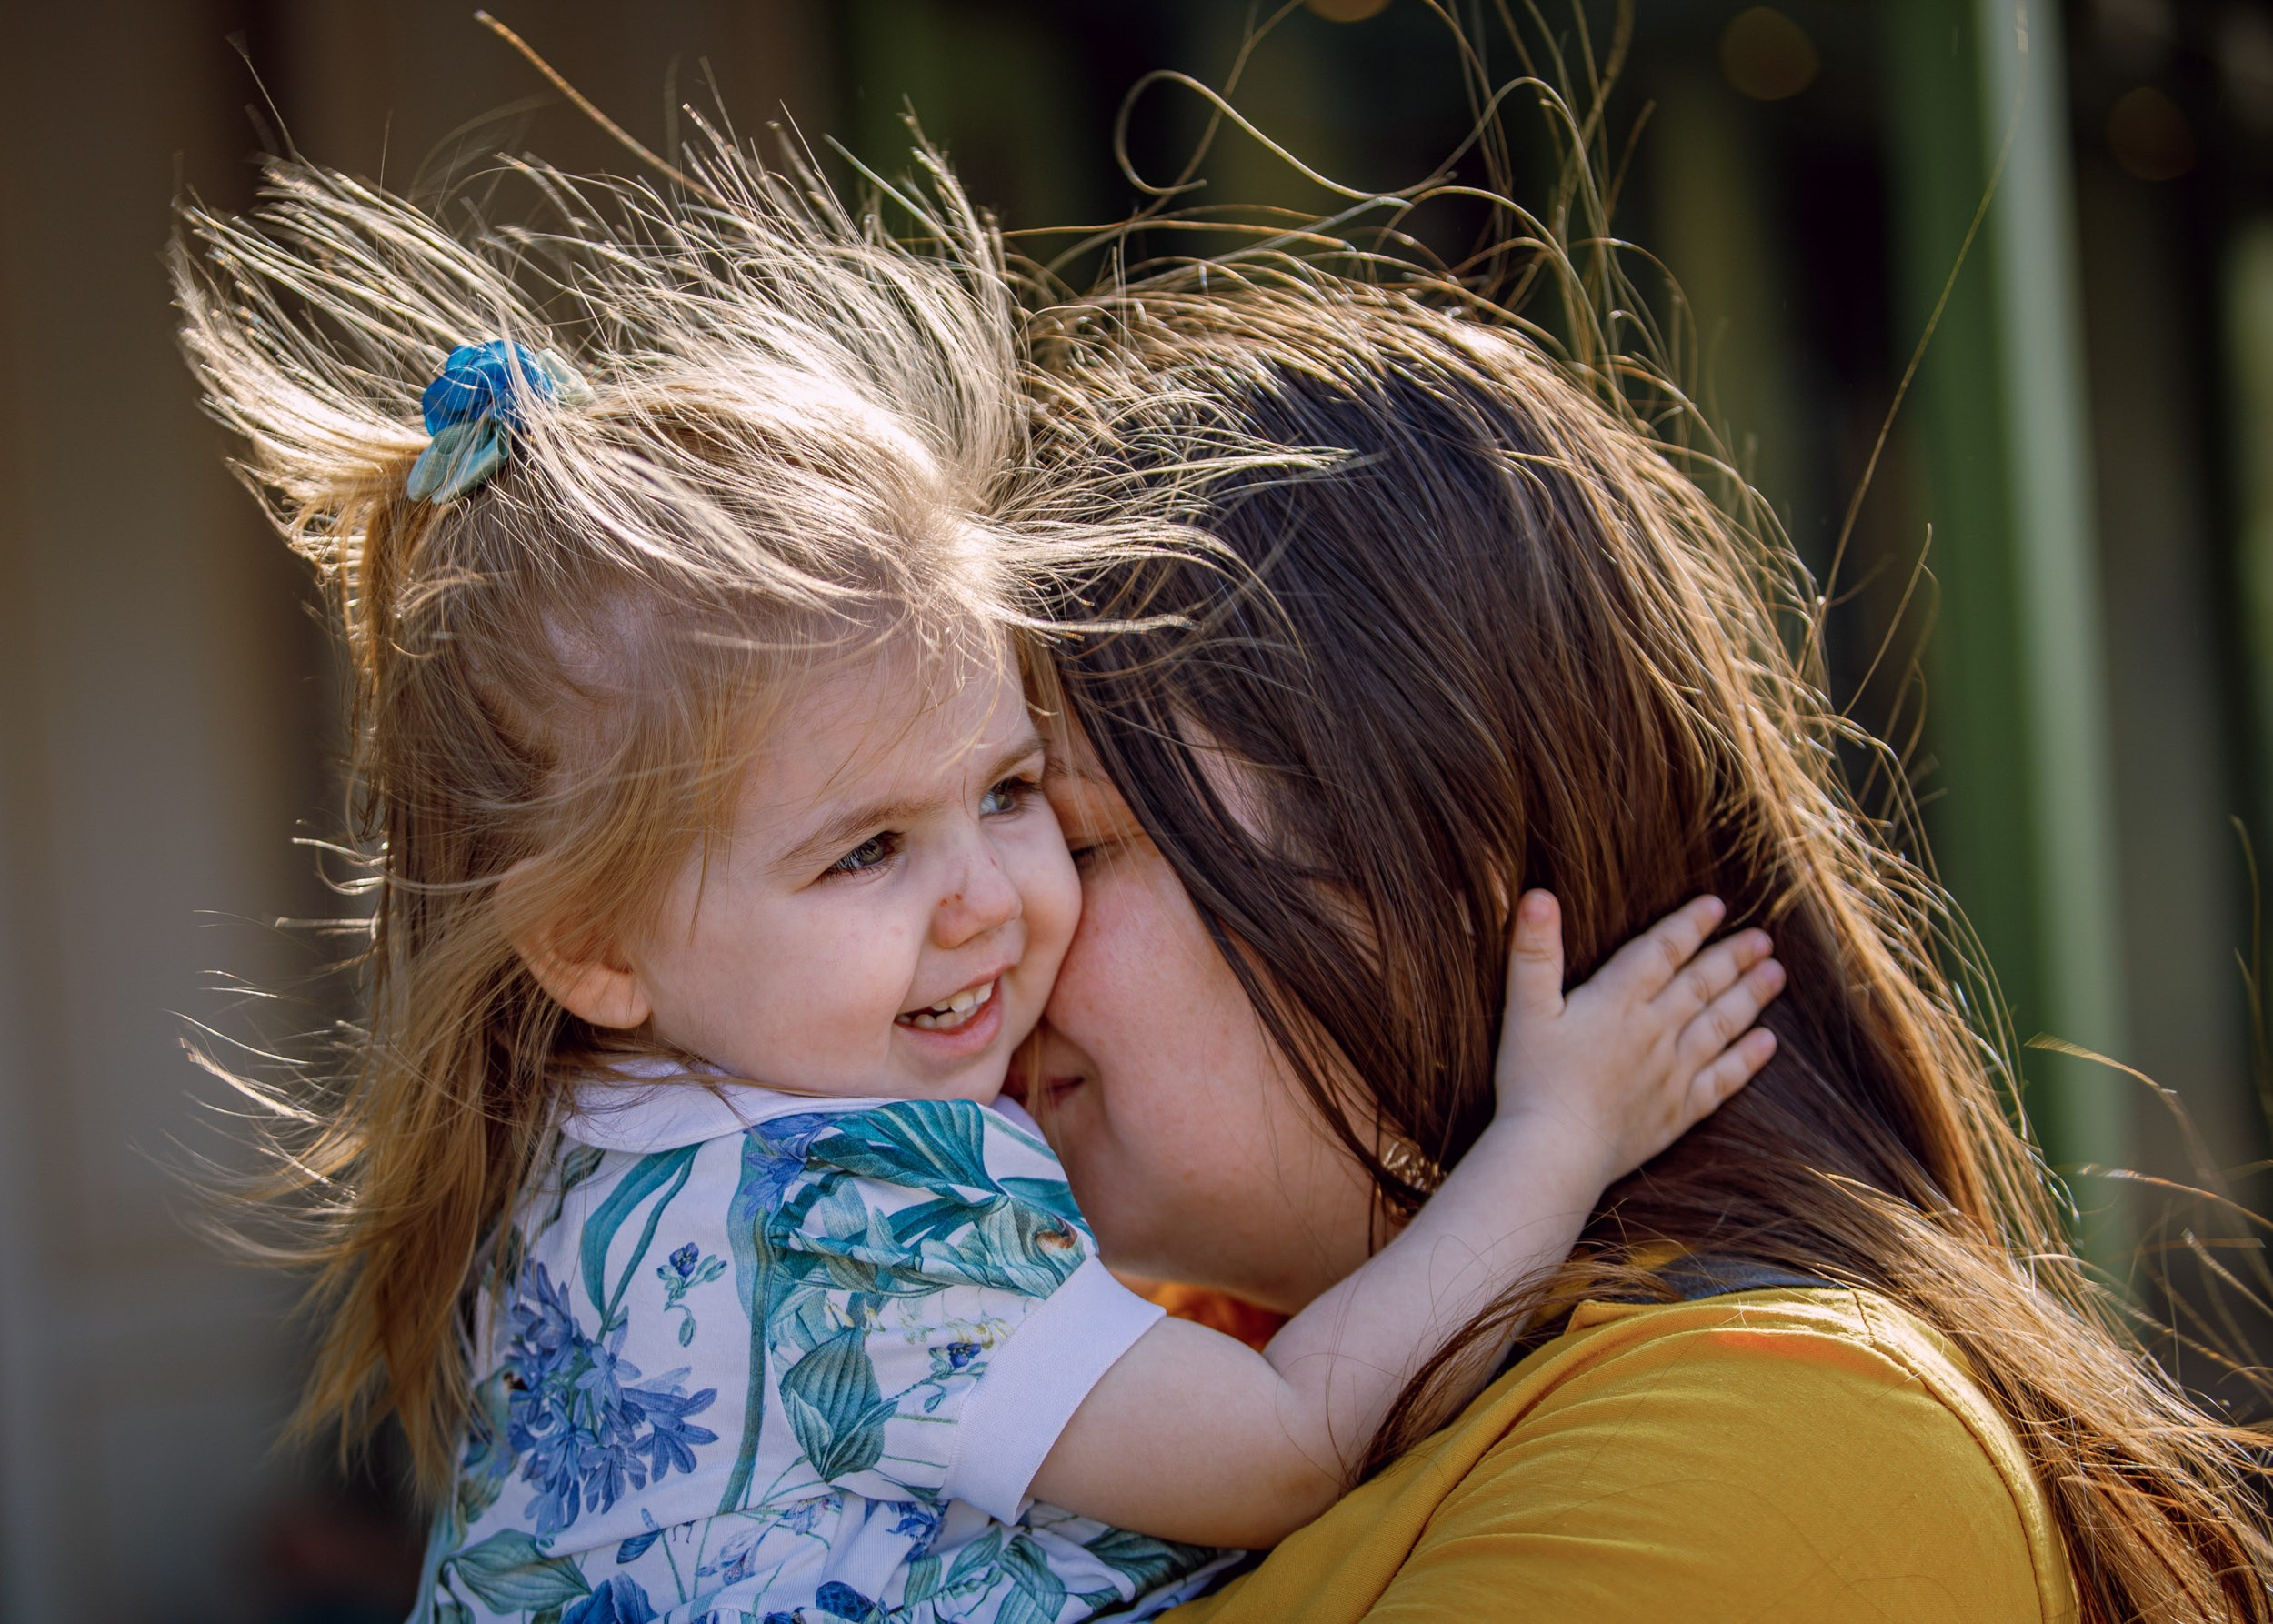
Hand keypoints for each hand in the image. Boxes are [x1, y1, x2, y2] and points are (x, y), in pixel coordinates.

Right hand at [1492, 892, 1780, 1186]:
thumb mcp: (1524, 1010)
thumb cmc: (1531, 1081)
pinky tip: (1767, 1044)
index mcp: (1618, 1002)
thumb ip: (1534, 951)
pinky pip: (1724, 1080)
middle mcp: (1655, 1031)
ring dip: (1751, 997)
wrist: (1555, 1153)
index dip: (1689, 925)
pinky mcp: (1678, 1111)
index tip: (1717, 905)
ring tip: (1776, 974)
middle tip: (1763, 938)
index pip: (1662, 951)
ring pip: (1721, 1025)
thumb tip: (1538, 895)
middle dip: (1733, 956)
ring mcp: (1673, 1073)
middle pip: (1701, 984)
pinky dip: (1747, 1059)